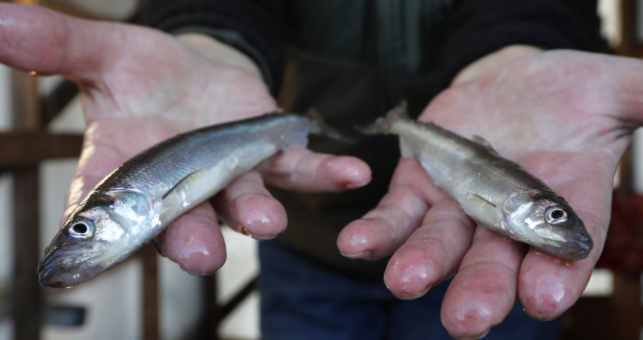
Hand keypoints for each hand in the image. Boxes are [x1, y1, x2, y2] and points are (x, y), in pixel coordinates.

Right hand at [0, 4, 369, 274]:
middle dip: (190, 238)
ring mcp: (229, 177)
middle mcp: (178, 187)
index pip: (104, 203)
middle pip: (180, 219)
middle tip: (198, 255)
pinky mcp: (270, 159)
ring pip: (242, 202)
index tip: (81, 262)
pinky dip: (323, 174)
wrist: (198, 75)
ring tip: (268, 222)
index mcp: (126, 170)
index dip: (99, 230)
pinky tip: (350, 174)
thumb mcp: (104, 53)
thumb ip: (57, 46)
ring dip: (257, 212)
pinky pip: (299, 170)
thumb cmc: (147, 75)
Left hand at [338, 48, 642, 337]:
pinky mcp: (419, 187)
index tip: (544, 299)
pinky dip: (377, 230)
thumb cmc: (565, 93)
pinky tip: (356, 244)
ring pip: (440, 244)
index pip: (563, 252)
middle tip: (467, 320)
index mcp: (562, 206)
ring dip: (421, 265)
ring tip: (404, 281)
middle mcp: (508, 219)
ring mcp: (459, 205)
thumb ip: (640, 100)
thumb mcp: (609, 90)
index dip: (555, 275)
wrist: (508, 83)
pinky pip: (396, 214)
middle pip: (495, 262)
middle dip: (481, 290)